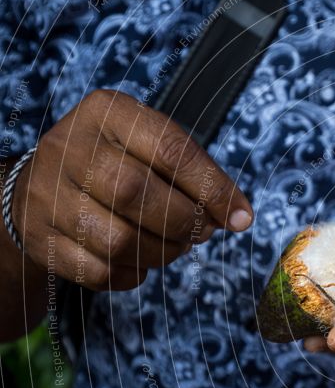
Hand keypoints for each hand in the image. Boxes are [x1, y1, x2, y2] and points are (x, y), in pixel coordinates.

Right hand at [10, 89, 251, 290]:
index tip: (242, 218)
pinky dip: (133, 275)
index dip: (213, 189)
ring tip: (173, 246)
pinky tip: (140, 262)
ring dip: (162, 253)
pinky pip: (100, 271)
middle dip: (184, 222)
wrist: (43, 186)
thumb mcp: (151, 147)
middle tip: (202, 233)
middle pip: (136, 194)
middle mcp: (70, 147)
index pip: (170, 149)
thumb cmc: (119, 163)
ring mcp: (48, 194)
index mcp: (107, 112)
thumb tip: (239, 217)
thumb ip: (195, 174)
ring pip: (119, 241)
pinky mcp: (39, 238)